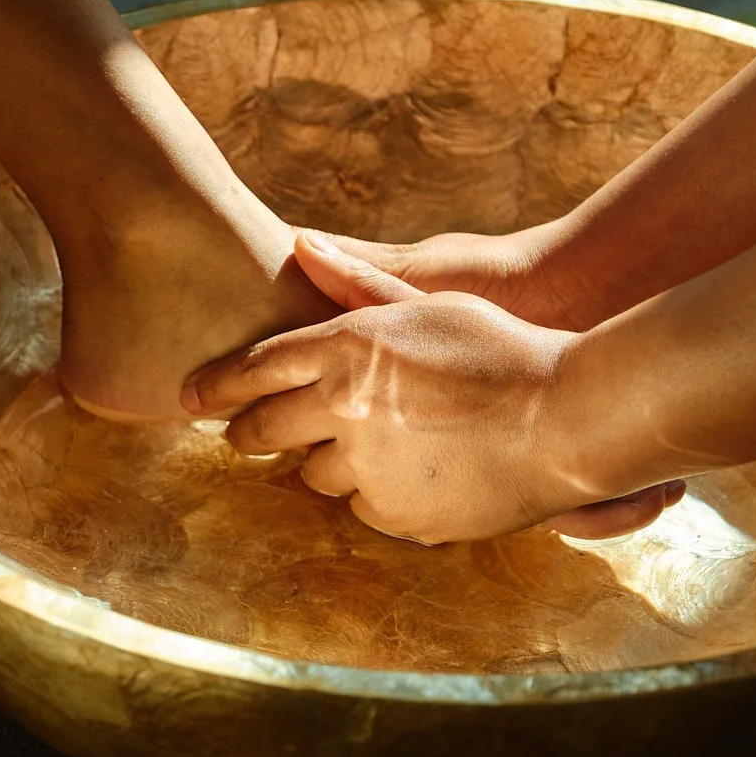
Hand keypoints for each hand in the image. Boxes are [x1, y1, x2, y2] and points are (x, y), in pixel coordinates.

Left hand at [182, 233, 684, 544]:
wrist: (566, 419)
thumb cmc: (503, 350)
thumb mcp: (429, 302)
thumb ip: (357, 284)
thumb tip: (297, 243)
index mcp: (348, 346)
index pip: (254, 370)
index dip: (215, 386)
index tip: (189, 398)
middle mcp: (344, 405)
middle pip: (263, 432)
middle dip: (248, 434)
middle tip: (242, 436)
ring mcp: (366, 466)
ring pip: (313, 475)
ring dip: (325, 462)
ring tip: (360, 448)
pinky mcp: (395, 513)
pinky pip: (363, 508)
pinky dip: (376, 494)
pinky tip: (411, 475)